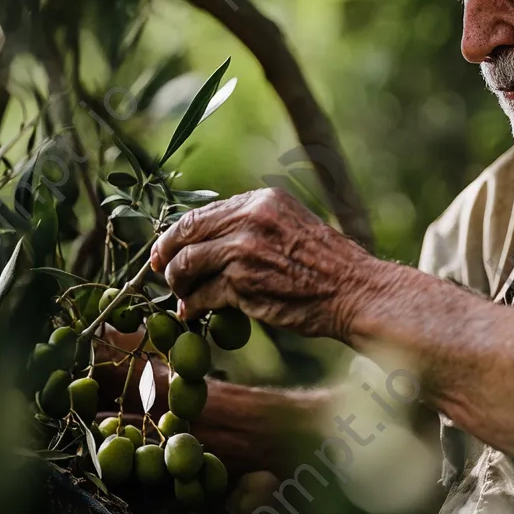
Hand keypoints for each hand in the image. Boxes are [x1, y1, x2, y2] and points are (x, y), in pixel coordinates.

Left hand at [149, 188, 376, 340]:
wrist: (354, 290)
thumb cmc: (329, 264)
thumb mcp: (292, 224)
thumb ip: (255, 224)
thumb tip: (212, 237)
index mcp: (263, 199)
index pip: (204, 211)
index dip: (179, 232)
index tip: (167, 247)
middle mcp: (251, 218)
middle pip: (188, 232)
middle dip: (167, 253)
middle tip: (160, 270)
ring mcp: (244, 250)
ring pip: (188, 264)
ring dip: (178, 283)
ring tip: (181, 295)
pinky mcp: (242, 283)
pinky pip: (203, 294)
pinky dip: (193, 306)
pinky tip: (193, 313)